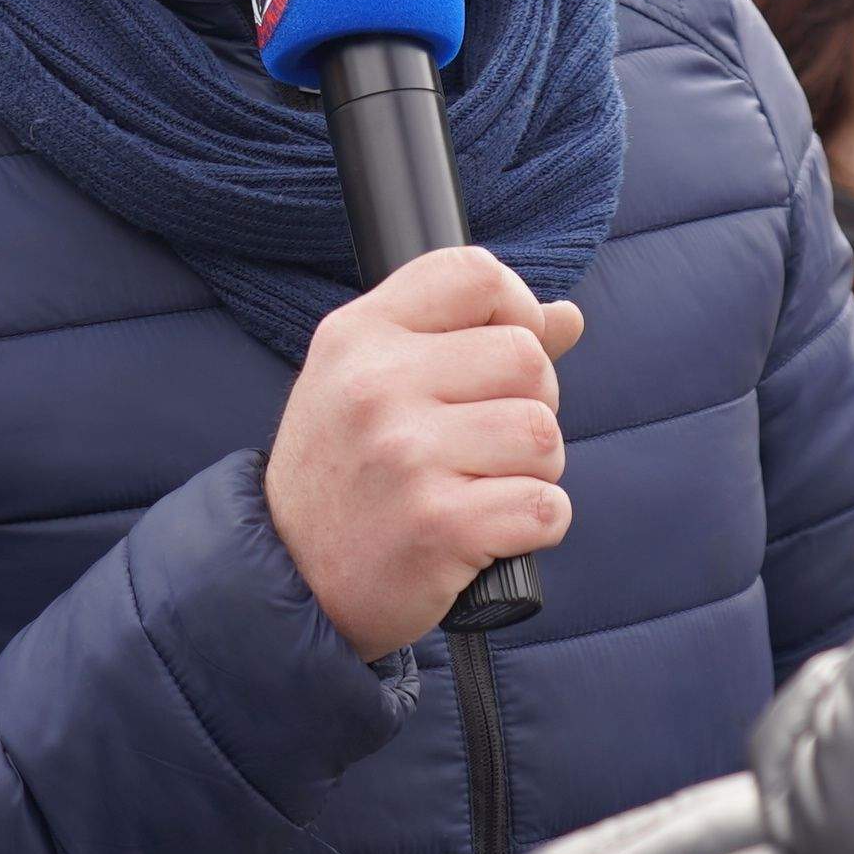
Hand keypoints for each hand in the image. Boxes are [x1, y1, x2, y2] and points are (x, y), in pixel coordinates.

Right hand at [264, 244, 583, 661]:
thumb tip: (567, 318)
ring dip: (534, 471)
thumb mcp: (372, 383)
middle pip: (527, 358)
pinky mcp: (438, 526)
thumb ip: (462, 340)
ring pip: (544, 434)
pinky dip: (534, 525)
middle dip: (530, 405)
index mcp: (358, 335)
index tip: (502, 359)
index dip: (516, 309)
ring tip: (479, 488)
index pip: (475, 274)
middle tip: (483, 445)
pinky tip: (486, 533)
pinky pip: (547, 506)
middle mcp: (377, 386)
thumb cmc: (343, 473)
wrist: (287, 578)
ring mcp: (406, 456)